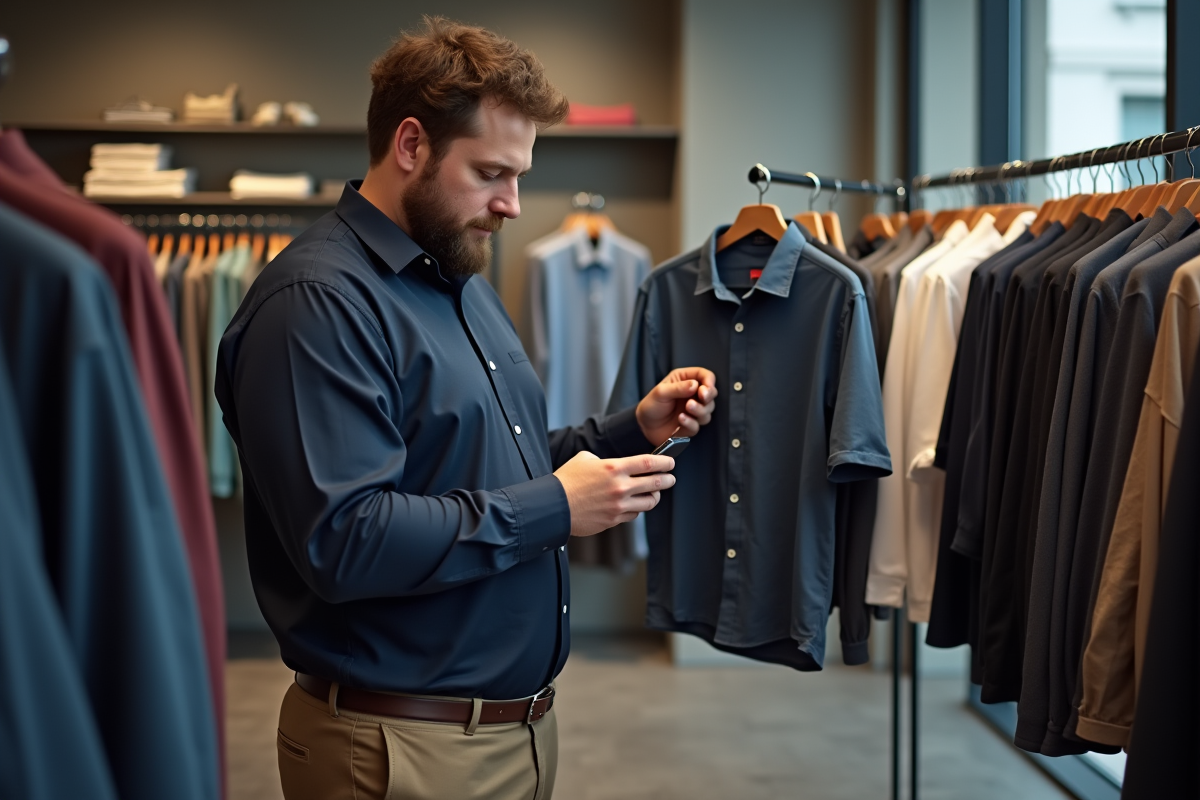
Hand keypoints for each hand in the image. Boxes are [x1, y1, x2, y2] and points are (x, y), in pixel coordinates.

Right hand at [553, 451, 675, 536]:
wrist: (553, 505)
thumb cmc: (566, 481)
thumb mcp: (585, 459)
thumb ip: (605, 461)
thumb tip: (616, 466)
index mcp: (614, 468)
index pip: (649, 463)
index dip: (664, 462)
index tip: (670, 462)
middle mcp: (619, 487)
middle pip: (656, 483)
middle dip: (668, 480)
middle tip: (670, 478)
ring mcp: (618, 506)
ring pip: (648, 503)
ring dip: (655, 496)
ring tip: (654, 493)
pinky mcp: (613, 520)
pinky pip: (633, 515)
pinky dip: (636, 509)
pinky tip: (633, 504)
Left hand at [636, 367, 717, 445]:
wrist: (644, 426)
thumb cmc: (651, 405)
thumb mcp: (661, 392)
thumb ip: (678, 388)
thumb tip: (696, 385)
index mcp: (685, 380)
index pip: (705, 375)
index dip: (709, 381)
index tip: (706, 389)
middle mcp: (692, 394)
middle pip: (711, 393)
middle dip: (708, 396)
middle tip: (701, 397)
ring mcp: (694, 411)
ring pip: (708, 410)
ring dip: (700, 409)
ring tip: (687, 408)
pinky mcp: (692, 425)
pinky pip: (699, 425)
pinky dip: (691, 422)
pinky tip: (681, 419)